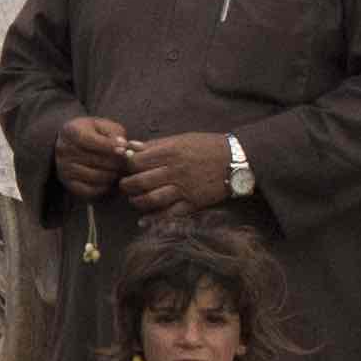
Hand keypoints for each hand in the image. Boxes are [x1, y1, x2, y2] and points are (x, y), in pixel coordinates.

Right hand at [53, 115, 137, 196]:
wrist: (76, 146)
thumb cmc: (94, 134)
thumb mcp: (104, 126)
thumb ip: (113, 133)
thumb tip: (122, 146)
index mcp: (71, 131)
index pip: (90, 140)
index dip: (109, 146)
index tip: (123, 149)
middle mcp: (63, 150)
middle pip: (95, 160)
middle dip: (115, 162)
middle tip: (127, 162)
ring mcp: (64, 168)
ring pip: (95, 176)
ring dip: (112, 175)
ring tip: (120, 170)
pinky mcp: (69, 184)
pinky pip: (90, 190)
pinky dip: (104, 187)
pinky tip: (111, 180)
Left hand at [121, 131, 245, 213]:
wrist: (236, 160)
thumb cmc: (207, 146)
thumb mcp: (181, 139)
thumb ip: (155, 145)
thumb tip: (130, 146)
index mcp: (169, 153)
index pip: (136, 162)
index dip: (127, 166)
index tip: (127, 167)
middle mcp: (174, 171)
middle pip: (140, 182)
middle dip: (127, 186)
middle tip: (125, 186)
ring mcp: (183, 189)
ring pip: (151, 199)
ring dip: (137, 202)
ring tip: (135, 199)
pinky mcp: (192, 203)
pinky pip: (169, 215)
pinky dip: (153, 220)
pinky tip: (143, 221)